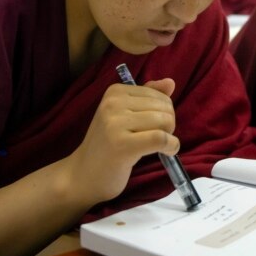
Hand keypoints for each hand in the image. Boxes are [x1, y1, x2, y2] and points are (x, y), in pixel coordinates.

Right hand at [65, 78, 179, 204]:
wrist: (85, 173)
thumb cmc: (109, 145)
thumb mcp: (126, 116)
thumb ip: (148, 97)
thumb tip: (170, 82)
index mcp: (114, 92)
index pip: (159, 95)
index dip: (165, 113)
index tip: (152, 127)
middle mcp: (113, 103)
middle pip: (165, 108)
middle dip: (168, 125)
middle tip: (154, 139)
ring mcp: (115, 124)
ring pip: (165, 121)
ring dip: (170, 137)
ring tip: (156, 146)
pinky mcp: (122, 145)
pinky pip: (161, 139)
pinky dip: (171, 146)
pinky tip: (167, 152)